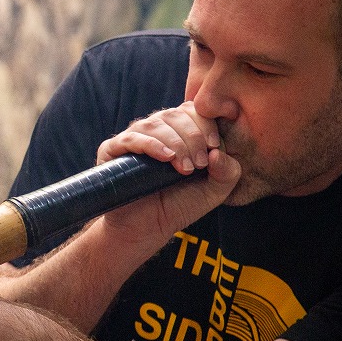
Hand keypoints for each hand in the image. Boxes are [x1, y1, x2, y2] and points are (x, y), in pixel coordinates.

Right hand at [95, 101, 239, 234]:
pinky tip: (166, 158)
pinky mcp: (112, 150)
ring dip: (176, 143)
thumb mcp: (215, 191)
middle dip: (193, 137)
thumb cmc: (179, 206)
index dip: (206, 124)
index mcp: (179, 131)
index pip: (193, 110)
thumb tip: (218, 152)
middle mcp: (155, 130)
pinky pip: (131, 138)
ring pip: (155, 124)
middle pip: (176, 115)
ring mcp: (133, 138)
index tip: (214, 147)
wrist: (147, 229)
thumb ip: (229, 172)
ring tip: (185, 168)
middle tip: (199, 164)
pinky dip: (151, 145)